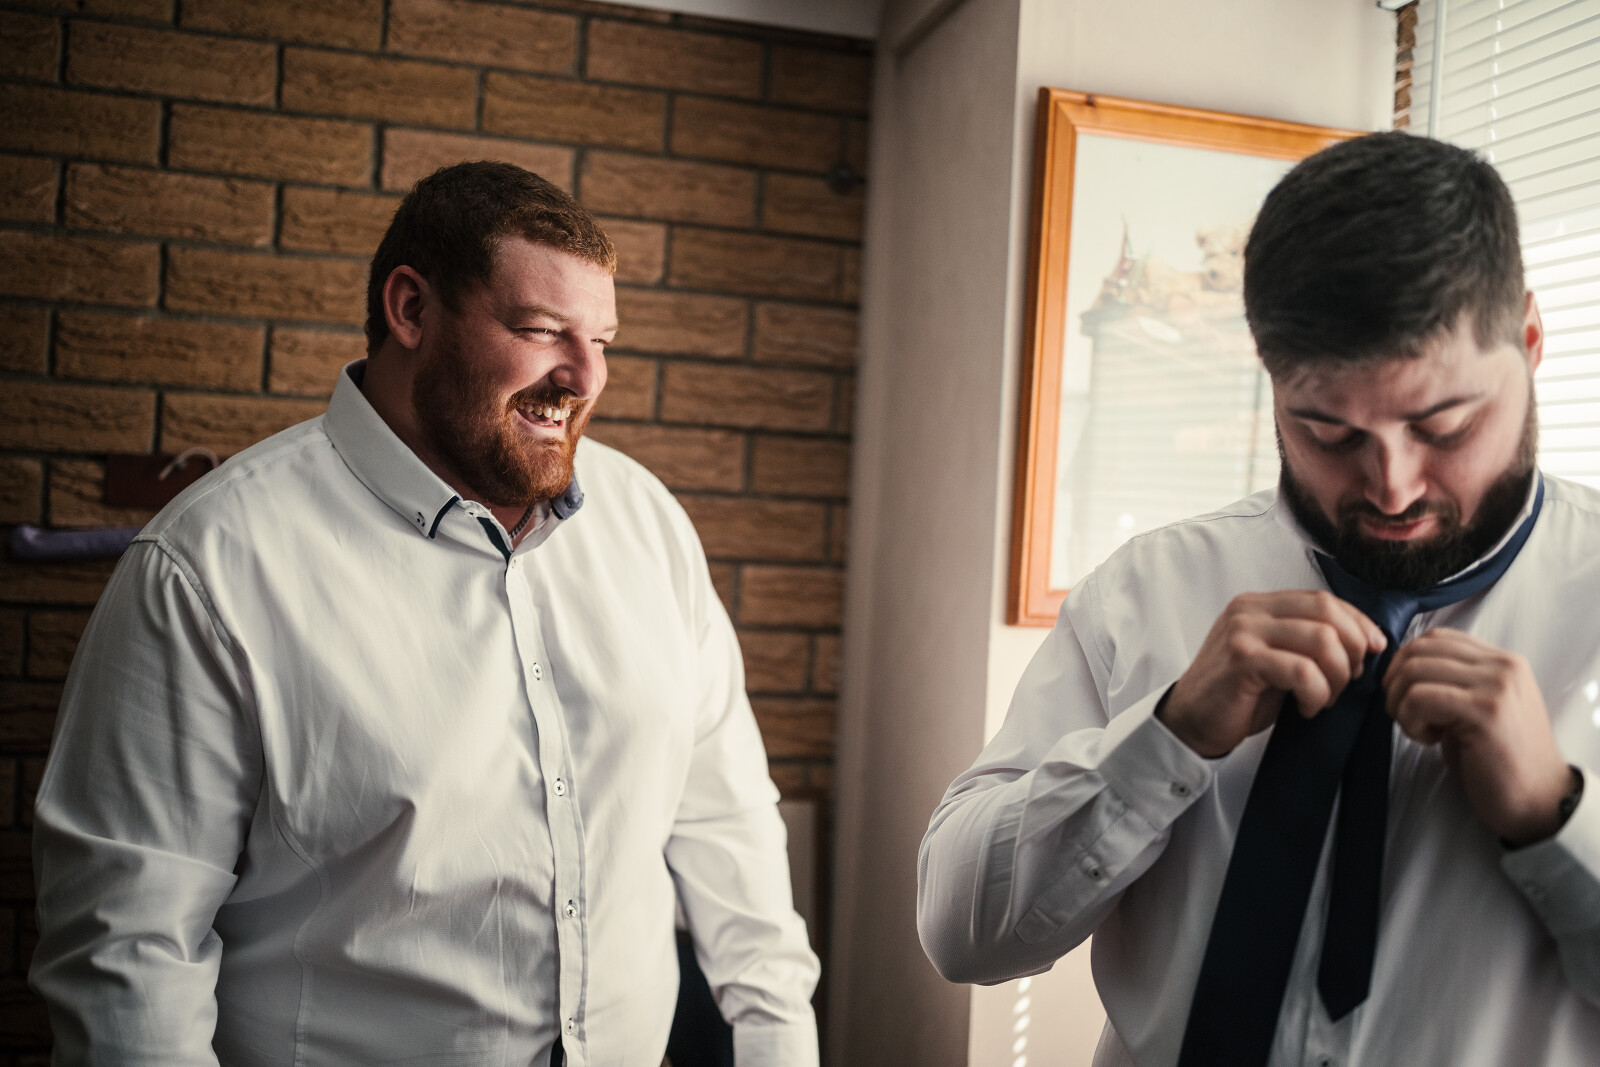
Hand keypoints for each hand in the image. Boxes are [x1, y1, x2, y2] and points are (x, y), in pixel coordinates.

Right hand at [1160, 591, 1388, 757]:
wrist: (1190, 721)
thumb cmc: (1238, 695)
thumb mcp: (1275, 658)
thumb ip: (1305, 640)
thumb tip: (1365, 641)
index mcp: (1259, 604)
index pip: (1323, 599)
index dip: (1358, 622)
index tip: (1374, 649)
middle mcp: (1249, 611)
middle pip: (1327, 614)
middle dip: (1352, 650)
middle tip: (1347, 681)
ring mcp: (1244, 633)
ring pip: (1322, 640)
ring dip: (1336, 676)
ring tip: (1324, 698)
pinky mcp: (1242, 661)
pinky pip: (1303, 671)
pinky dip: (1317, 693)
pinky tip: (1308, 707)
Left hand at [1383, 628, 1571, 845]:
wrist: (1537, 799)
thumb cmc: (1497, 758)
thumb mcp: (1477, 707)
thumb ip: (1452, 681)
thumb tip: (1401, 667)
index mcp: (1502, 660)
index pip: (1436, 637)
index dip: (1404, 662)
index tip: (1403, 694)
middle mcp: (1503, 666)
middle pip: (1419, 650)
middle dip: (1394, 683)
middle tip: (1403, 714)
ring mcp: (1496, 686)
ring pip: (1414, 672)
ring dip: (1400, 704)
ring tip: (1418, 729)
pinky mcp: (1484, 712)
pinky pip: (1419, 698)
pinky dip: (1409, 719)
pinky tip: (1428, 739)